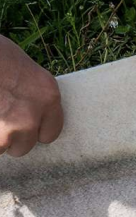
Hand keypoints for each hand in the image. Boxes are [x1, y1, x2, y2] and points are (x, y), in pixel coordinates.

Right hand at [0, 35, 62, 156]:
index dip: (35, 130)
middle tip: (2, 118)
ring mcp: (8, 128)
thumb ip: (31, 95)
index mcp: (48, 97)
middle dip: (12, 137)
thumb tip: (29, 108)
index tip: (25, 126)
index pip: (51, 133)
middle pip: (25, 145)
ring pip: (2, 147)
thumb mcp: (25, 70)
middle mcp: (31, 117)